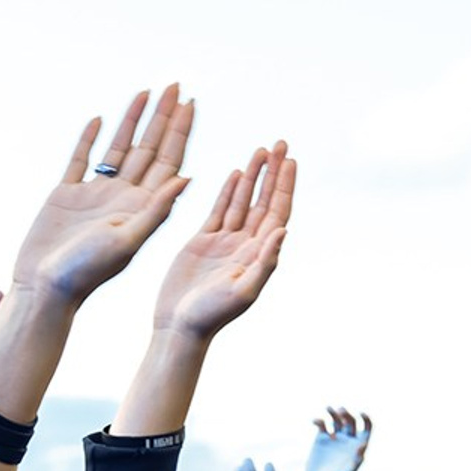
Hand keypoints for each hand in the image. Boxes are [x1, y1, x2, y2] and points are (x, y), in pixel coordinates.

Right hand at [10, 87, 194, 304]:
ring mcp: (94, 195)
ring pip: (118, 149)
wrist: (45, 287)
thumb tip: (187, 178)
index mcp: (141, 208)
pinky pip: (80, 160)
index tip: (190, 103)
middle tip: (175, 86)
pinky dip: (89, 140)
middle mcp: (122, 198)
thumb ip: (156, 211)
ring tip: (145, 93)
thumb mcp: (127, 241)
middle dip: (162, 117)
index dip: (179, 132)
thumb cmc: (86, 272)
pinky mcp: (66, 196)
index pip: (168, 162)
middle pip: (148, 149)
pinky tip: (99, 120)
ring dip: (132, 121)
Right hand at [149, 143, 295, 342]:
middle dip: (273, 172)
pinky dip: (228, 191)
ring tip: (261, 150)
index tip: (291, 160)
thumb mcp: (243, 291)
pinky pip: (220, 210)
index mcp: (259, 254)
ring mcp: (225, 242)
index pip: (278, 212)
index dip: (285, 186)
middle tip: (282, 143)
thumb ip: (265, 261)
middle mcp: (246, 244)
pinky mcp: (203, 242)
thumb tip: (283, 230)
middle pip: (264, 200)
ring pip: (243, 200)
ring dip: (253, 176)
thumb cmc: (212, 316)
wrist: (180, 327)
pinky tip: (236, 173)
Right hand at [294, 406, 371, 470]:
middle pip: (350, 421)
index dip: (365, 419)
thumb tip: (363, 445)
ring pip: (336, 420)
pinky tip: (315, 421)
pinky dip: (319, 421)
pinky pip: (322, 425)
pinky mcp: (321, 439)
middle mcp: (347, 440)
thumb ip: (357, 459)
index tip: (361, 413)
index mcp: (357, 445)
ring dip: (333, 413)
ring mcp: (334, 438)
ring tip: (329, 407)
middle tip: (340, 410)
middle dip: (346, 414)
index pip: (366, 427)